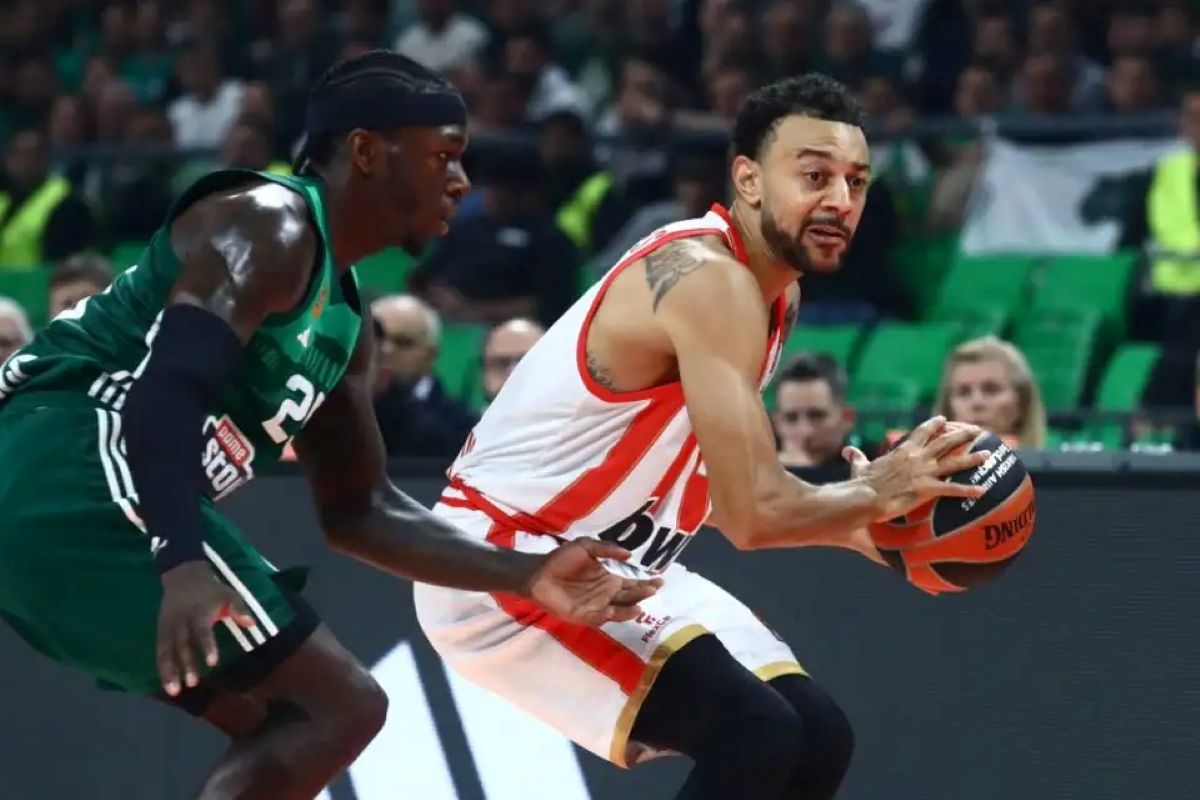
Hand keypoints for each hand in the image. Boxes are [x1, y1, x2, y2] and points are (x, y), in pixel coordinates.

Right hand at [157, 561, 255, 696]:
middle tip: (192, 683)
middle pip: (182, 645)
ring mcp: (169, 627)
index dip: (207, 647)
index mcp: (199, 613)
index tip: (213, 663)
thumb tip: (251, 623)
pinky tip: (166, 684)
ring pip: (166, 651)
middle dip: (186, 665)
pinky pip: (160, 651)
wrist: (183, 575)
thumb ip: (238, 609)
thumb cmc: (210, 589)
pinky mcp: (161, 631)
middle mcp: (181, 622)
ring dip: (169, 672)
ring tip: (174, 692)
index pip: (202, 632)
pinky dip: (162, 667)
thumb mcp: (228, 594)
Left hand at [525, 539, 663, 626]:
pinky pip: (598, 618)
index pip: (633, 582)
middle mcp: (607, 594)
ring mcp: (596, 606)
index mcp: (610, 578)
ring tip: (639, 606)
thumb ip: (606, 549)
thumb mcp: (585, 546)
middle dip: (642, 594)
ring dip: (628, 609)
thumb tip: (629, 554)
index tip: (659, 579)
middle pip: (629, 596)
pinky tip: (612, 610)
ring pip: (618, 610)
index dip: (646, 582)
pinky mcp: (583, 616)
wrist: (538, 573)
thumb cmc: (561, 559)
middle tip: (653, 589)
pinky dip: (606, 616)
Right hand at [844, 416, 989, 521]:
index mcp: (903, 450)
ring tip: (988, 454)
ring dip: (973, 458)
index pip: (922, 432)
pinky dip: (969, 490)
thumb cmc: (861, 483)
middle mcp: (917, 457)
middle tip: (977, 430)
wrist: (865, 496)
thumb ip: (856, 457)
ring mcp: (924, 472)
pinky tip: (983, 490)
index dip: (934, 425)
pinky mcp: (927, 489)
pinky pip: (953, 489)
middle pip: (945, 442)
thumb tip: (847, 450)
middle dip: (962, 435)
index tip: (944, 419)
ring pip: (954, 462)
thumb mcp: (859, 466)